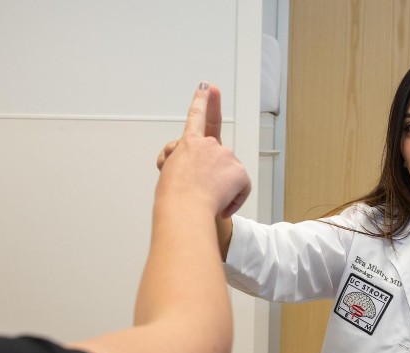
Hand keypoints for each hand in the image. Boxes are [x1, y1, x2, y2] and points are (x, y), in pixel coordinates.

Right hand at [155, 83, 249, 218]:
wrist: (185, 208)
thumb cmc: (173, 196)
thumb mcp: (169, 171)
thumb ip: (183, 161)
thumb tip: (198, 167)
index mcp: (189, 143)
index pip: (197, 117)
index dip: (202, 101)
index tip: (206, 88)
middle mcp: (209, 144)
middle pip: (213, 157)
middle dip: (208, 171)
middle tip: (196, 185)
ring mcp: (226, 156)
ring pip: (227, 172)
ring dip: (219, 187)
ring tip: (203, 197)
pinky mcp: (239, 172)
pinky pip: (240, 188)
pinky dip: (233, 201)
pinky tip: (221, 207)